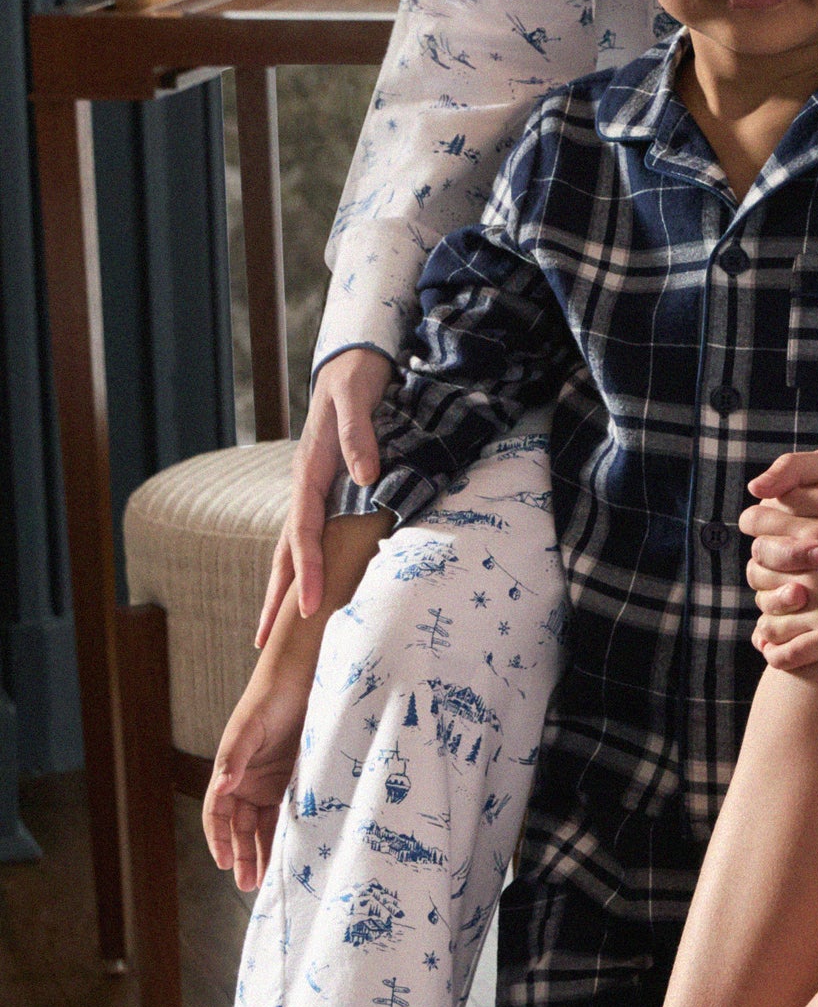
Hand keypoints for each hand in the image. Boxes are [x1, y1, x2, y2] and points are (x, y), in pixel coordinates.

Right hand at [203, 656, 312, 892]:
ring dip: (265, 851)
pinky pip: (289, 813)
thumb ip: (234, 759)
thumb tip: (221, 787)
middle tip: (248, 884)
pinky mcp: (295, 780)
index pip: (217, 814)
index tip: (225, 864)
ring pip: (265, 825)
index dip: (218, 839)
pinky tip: (293, 853)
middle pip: (241, 827)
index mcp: (229, 772)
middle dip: (243, 855)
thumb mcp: (249, 730)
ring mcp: (271, 783)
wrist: (303, 681)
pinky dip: (289, 833)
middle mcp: (247, 781)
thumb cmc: (269, 701)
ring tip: (267, 880)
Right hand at [258, 346, 391, 638]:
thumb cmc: (357, 381)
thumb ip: (361, 436)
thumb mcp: (359, 401)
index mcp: (310, 472)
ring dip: (280, 588)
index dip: (305, 572)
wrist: (351, 363)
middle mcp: (304, 487)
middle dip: (274, 598)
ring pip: (289, 548)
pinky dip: (299, 567)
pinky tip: (301, 590)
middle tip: (262, 644)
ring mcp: (310, 491)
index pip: (303, 533)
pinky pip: (306, 537)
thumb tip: (366, 476)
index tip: (308, 608)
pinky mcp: (321, 491)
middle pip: (283, 551)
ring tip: (272, 631)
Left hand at [746, 494, 817, 669]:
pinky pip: (788, 654)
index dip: (758, 532)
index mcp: (810, 527)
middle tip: (776, 584)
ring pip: (768, 618)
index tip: (769, 541)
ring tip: (775, 623)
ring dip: (769, 619)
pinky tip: (778, 652)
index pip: (754, 524)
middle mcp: (805, 568)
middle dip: (763, 578)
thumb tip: (796, 491)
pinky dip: (777, 654)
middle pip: (756, 573)